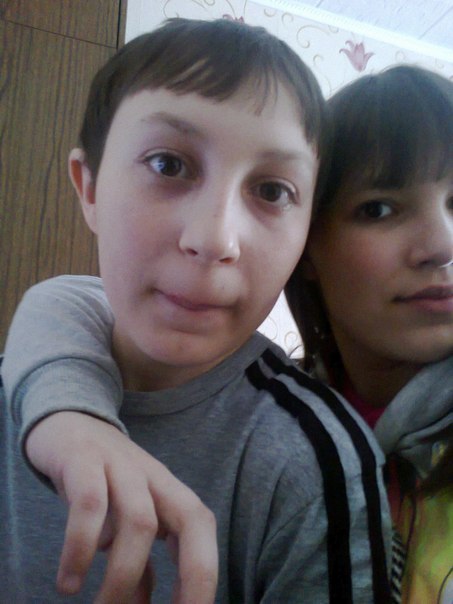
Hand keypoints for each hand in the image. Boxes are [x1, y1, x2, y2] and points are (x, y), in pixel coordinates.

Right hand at [26, 411, 217, 603]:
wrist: (69, 424)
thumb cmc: (105, 480)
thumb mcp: (126, 521)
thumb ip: (140, 563)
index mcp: (169, 491)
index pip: (202, 529)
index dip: (205, 573)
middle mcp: (153, 477)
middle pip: (190, 518)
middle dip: (192, 573)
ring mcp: (120, 465)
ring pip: (140, 519)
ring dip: (123, 575)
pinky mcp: (83, 460)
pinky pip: (90, 504)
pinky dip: (80, 547)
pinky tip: (69, 582)